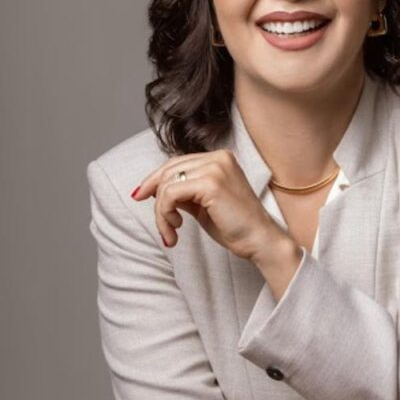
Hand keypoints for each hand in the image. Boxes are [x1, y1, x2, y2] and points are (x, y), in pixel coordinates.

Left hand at [132, 149, 284, 259]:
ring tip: (171, 232)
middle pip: (168, 170)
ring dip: (161, 212)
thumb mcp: (203, 204)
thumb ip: (184, 192)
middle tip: (161, 225)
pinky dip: (165, 214)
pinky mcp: (210, 184)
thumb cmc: (235, 226)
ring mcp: (215, 168)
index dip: (154, 179)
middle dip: (155, 198)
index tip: (140, 196)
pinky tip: (176, 229)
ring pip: (167, 184)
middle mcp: (218, 158)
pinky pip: (171, 195)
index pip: (176, 163)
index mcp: (220, 158)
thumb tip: (154, 190)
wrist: (260, 241)